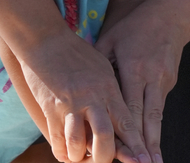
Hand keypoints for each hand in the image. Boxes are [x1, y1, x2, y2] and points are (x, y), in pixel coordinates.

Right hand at [19, 29, 151, 162]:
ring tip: (82, 157)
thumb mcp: (103, 67)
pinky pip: (57, 140)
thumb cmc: (76, 52)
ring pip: (78, 144)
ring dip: (80, 157)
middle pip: (105, 137)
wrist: (45, 39)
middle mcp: (91, 98)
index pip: (126, 122)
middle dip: (106, 157)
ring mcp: (69, 104)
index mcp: (108, 88)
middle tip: (105, 162)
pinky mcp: (50, 108)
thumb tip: (121, 112)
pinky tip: (66, 152)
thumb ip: (112, 91)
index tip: (144, 161)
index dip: (135, 145)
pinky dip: (63, 151)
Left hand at [95, 6, 186, 162]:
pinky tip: (153, 143)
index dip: (127, 131)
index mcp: (132, 67)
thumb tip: (77, 83)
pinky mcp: (169, 81)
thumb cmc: (134, 26)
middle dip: (146, 145)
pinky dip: (155, 126)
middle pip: (147, 117)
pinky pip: (159, 107)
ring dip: (154, 141)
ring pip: (157, 116)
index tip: (127, 150)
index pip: (129, 105)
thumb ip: (97, 63)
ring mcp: (163, 80)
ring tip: (154, 162)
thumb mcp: (110, 39)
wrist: (170, 15)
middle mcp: (150, 77)